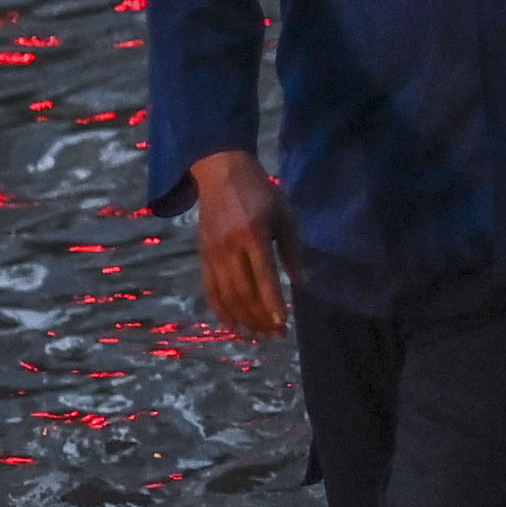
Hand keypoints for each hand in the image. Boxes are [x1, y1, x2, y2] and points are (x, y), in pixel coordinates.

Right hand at [190, 150, 290, 339]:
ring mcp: (213, 252)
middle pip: (244, 291)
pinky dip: (221, 310)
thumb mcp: (284, 216)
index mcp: (253, 234)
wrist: (221, 172)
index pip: (263, 276)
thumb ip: (292, 251)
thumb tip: (302, 284)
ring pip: (226, 294)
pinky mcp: (203, 255)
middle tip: (277, 334)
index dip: (273, 302)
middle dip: (260, 316)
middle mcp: (230, 246)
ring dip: (243, 318)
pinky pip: (210, 288)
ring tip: (259, 334)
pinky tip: (233, 326)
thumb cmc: (261, 193)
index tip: (283, 323)